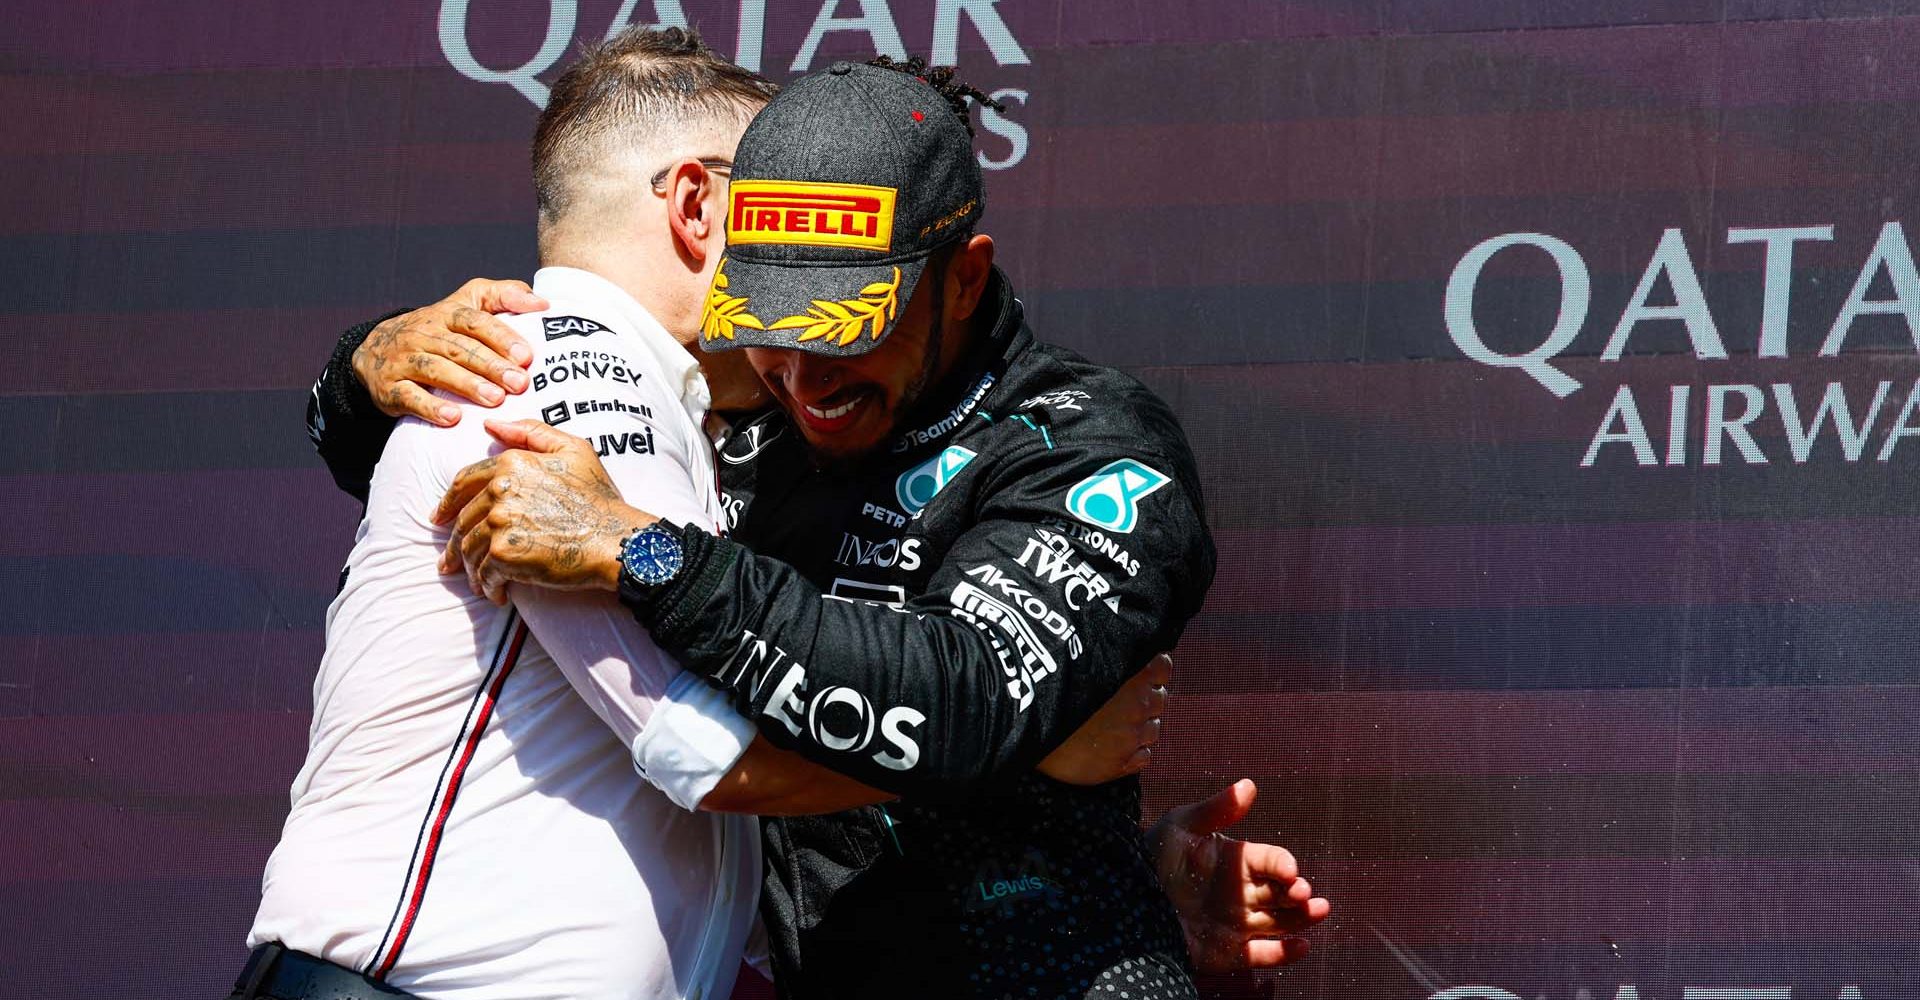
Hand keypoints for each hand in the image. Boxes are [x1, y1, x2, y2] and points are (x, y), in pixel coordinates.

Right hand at [355, 278, 544, 425]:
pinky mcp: (389, 387)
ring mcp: (403, 360)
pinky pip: (409, 397)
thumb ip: (503, 297)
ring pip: (436, 370)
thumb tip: (542, 304)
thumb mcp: (466, 303)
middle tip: (519, 383)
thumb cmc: (439, 329)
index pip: (474, 321)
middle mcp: (423, 334)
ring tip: (495, 400)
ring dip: (467, 385)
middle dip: (491, 366)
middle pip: (459, 348)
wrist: (375, 350)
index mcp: (446, 313)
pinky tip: (453, 418)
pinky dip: (431, 407)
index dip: (500, 337)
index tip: (526, 356)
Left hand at [434, 419, 650, 603]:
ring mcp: (499, 523)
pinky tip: (496, 595)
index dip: (448, 502)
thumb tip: (491, 425)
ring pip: (469, 550)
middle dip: (455, 545)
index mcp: (511, 464)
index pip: (464, 482)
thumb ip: (531, 431)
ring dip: (471, 570)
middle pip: (463, 521)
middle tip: (450, 564)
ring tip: (478, 583)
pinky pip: (484, 575)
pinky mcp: (504, 555)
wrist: (616, 539)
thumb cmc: (599, 497)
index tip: (439, 518)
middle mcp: (499, 491)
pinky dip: (487, 588)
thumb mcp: (574, 449)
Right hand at [1037, 654, 1169, 784]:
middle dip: (1143, 700)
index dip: (1151, 671)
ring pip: (1152, 730)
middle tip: (1114, 702)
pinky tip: (1110, 746)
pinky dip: (1133, 752)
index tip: (1136, 675)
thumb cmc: (1046, 688)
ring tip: (1108, 726)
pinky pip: (1143, 756)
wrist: (1021, 725)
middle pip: (1158, 700)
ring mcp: (1131, 736)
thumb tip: (1122, 653)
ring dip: (1137, 727)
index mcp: (1131, 673)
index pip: (1163, 666)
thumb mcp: (1079, 659)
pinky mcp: (1121, 763)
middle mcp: (1137, 704)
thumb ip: (1108, 655)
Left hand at [1148, 779, 1329, 974]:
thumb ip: (1216, 809)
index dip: (1283, 865)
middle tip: (1304, 894)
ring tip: (1319, 911)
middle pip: (1281, 893)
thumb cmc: (1151, 858)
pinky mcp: (1228, 952)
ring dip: (1301, 918)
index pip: (1271, 861)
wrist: (1124, 901)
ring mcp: (1236, 923)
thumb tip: (1249, 785)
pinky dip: (1284, 953)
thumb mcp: (1180, 827)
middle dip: (1298, 892)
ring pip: (1279, 922)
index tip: (1290, 870)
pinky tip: (1302, 946)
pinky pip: (1262, 955)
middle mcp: (1241, 892)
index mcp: (1235, 861)